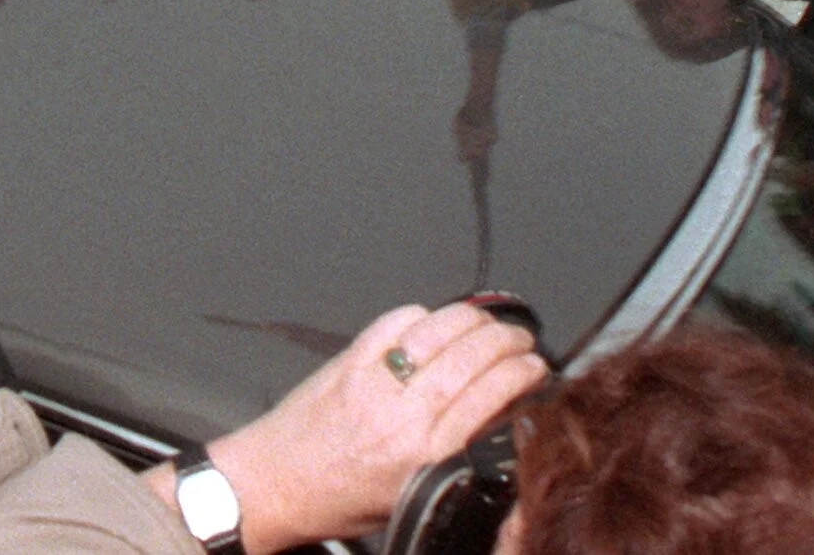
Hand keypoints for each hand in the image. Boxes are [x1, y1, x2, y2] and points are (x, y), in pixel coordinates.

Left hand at [195, 302, 545, 552]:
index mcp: (426, 456)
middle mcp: (403, 415)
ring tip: (487, 324)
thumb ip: (457, 455)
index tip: (537, 367)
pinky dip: (422, 315)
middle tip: (520, 339)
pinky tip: (434, 322)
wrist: (276, 483)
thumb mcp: (415, 493)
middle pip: (472, 355)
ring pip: (438, 330)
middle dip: (507, 339)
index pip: (491, 395)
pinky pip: (395, 321)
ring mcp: (374, 381)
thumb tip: (499, 418)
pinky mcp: (348, 360)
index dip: (523, 372)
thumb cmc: (340, 498)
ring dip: (473, 319)